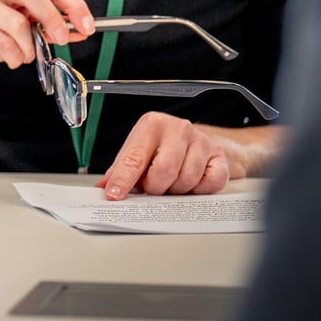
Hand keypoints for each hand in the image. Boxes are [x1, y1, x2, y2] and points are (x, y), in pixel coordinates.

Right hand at [0, 0, 94, 74]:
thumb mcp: (20, 25)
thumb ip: (47, 25)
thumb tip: (79, 29)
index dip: (73, 3)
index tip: (87, 24)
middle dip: (54, 17)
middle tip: (63, 38)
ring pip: (18, 22)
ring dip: (29, 46)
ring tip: (26, 55)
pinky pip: (2, 43)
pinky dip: (14, 56)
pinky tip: (11, 59)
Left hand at [95, 111, 229, 199]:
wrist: (194, 141)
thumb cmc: (162, 148)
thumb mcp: (138, 152)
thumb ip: (120, 171)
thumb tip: (101, 189)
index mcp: (151, 125)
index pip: (134, 158)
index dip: (123, 180)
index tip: (114, 196)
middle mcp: (177, 128)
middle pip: (163, 171)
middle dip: (156, 188)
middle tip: (154, 187)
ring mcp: (200, 141)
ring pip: (186, 180)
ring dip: (177, 190)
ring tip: (172, 182)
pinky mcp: (218, 156)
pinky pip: (209, 184)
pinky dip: (199, 191)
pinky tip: (192, 182)